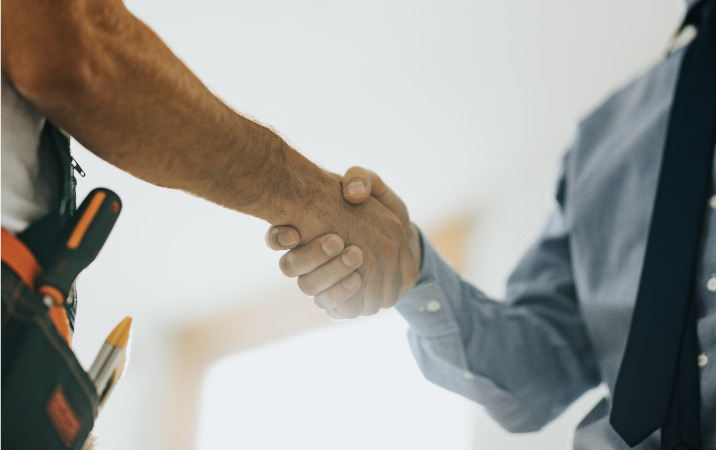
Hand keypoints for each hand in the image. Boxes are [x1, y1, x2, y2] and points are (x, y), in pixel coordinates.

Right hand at [266, 167, 421, 318]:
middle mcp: (306, 259)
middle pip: (290, 266)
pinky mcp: (339, 302)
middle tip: (338, 241)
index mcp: (304, 231)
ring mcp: (321, 282)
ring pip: (309, 288)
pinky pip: (331, 308)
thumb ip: (361, 179)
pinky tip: (358, 281)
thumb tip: (351, 193)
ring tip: (356, 257)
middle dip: (312, 255)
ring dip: (329, 275)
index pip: (276, 236)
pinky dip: (342, 297)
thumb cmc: (378, 212)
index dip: (278, 237)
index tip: (294, 232)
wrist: (403, 244)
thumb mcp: (373, 188)